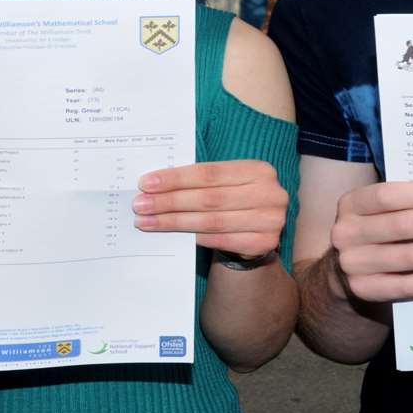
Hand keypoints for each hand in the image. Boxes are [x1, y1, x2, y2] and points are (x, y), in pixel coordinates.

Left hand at [134, 160, 286, 259]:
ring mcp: (270, 220)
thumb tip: (153, 185)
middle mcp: (270, 193)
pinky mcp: (264, 243)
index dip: (176, 178)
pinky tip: (172, 235)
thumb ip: (199, 181)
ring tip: (147, 221)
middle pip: (208, 198)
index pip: (209, 173)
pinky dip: (194, 237)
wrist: (258, 229)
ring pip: (211, 221)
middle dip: (170, 201)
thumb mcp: (225, 183)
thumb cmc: (234, 200)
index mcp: (258, 169)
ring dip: (174, 222)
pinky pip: (220, 240)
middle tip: (141, 205)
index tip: (146, 183)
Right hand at [329, 181, 412, 302]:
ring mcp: (354, 265)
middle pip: (405, 226)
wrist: (346, 270)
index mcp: (351, 203)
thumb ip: (409, 202)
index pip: (389, 196)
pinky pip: (410, 285)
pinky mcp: (365, 290)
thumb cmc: (377, 230)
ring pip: (412, 257)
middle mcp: (346, 233)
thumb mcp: (380, 210)